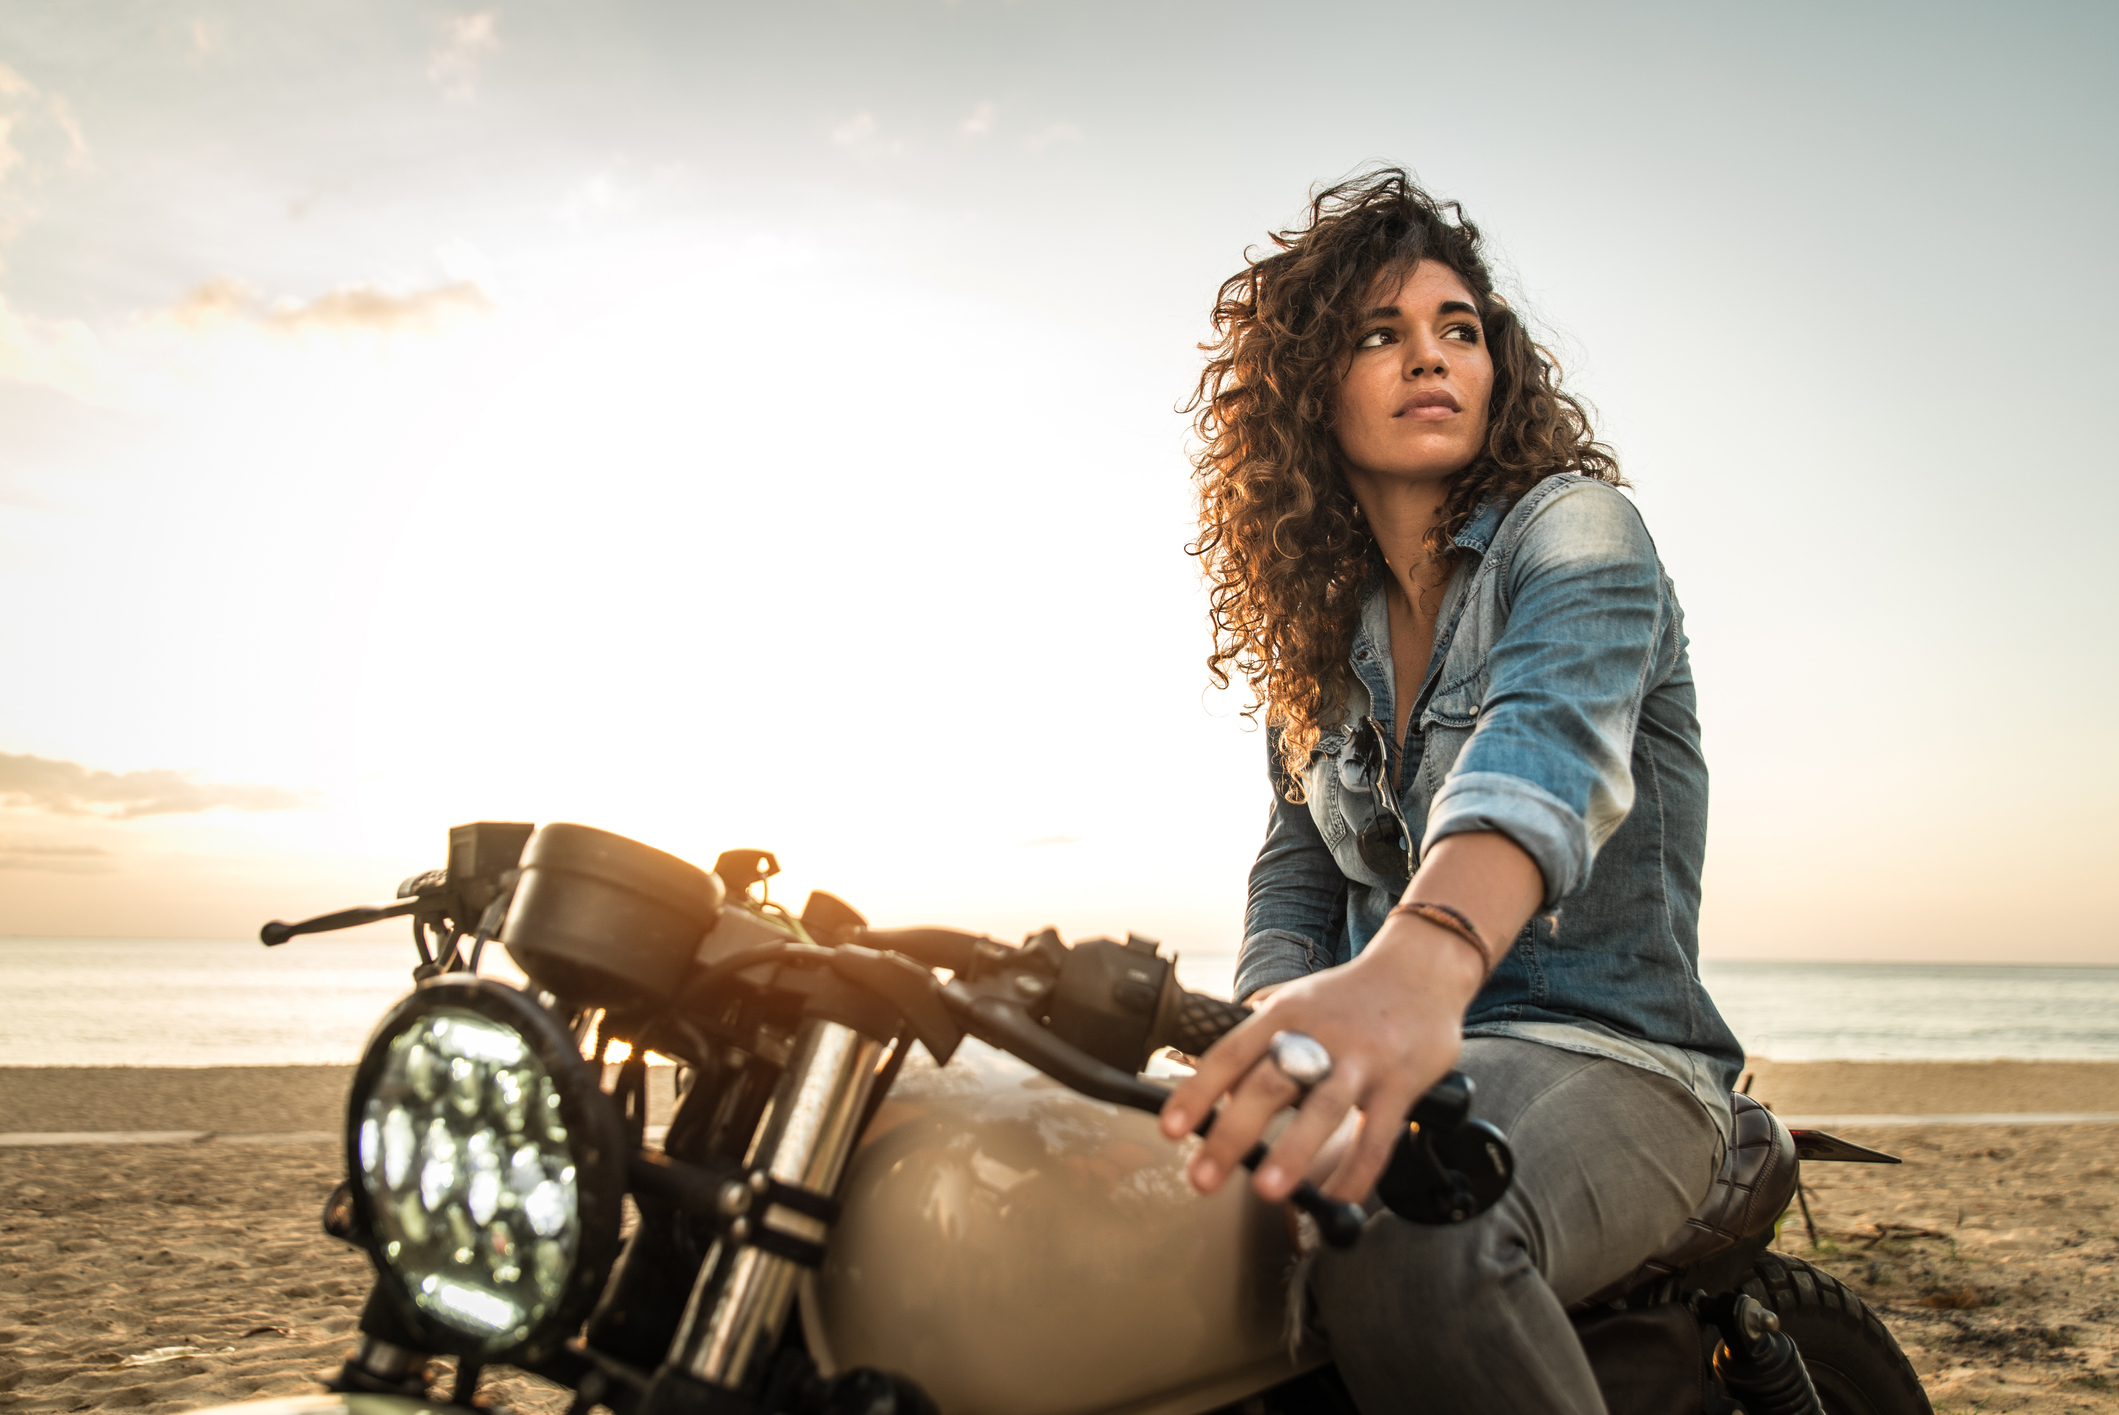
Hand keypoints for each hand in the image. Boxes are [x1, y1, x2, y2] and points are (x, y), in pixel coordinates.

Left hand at [1158, 915, 1484, 1202]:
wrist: (1422, 968)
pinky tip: (1336, 1199)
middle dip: (1232, 1134)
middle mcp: (1319, 1035)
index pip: (1230, 1055)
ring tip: (1268, 1191)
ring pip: (1324, 1108)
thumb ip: (1261, 1046)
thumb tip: (1220, 1099)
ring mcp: (1362, 1059)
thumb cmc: (1348, 998)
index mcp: (1284, 1014)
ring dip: (1294, 1152)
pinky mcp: (1402, 1083)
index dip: (1197, 1093)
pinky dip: (1356, 1173)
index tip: (1170, 1130)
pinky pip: (1377, 1137)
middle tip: (1202, 1178)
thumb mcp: (1296, 1004)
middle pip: (1269, 1085)